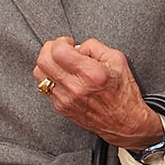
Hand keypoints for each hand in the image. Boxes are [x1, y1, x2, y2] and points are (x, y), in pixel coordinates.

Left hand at [33, 37, 160, 150]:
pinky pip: (45, 87)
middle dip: (49, 49)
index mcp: (91, 74)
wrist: (124, 123)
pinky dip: (52, 77)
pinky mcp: (61, 108)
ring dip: (47, 63)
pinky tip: (65, 77)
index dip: (61, 41)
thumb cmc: (123, 92)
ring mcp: (66, 100)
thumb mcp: (117, 60)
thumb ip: (95, 46)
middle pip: (43, 61)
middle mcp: (76, 88)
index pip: (59, 51)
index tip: (68, 43)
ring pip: (39, 74)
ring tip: (60, 63)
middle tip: (60, 49)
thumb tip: (77, 46)